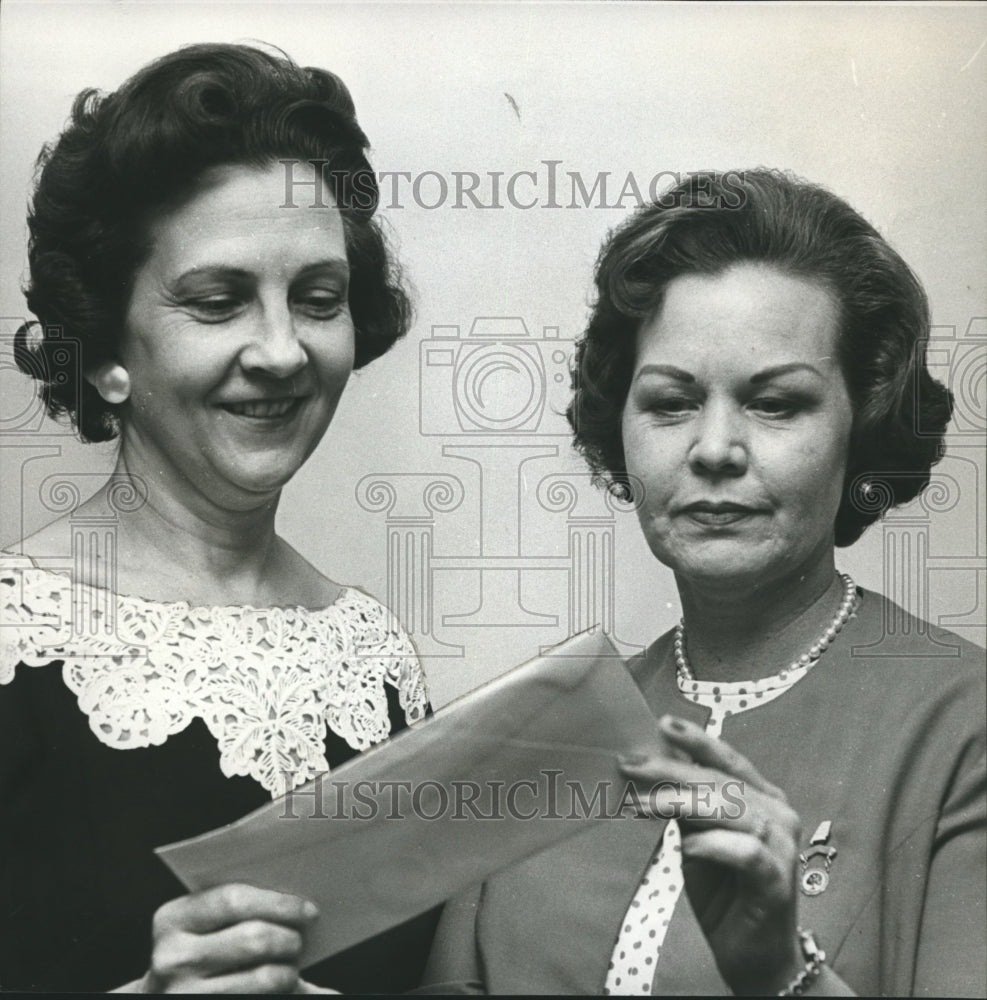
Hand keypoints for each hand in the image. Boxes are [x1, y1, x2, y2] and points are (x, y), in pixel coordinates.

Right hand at [143, 883, 318, 992]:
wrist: (169, 996)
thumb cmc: (198, 950)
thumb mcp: (201, 925)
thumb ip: (236, 906)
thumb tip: (300, 903)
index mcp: (173, 919)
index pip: (233, 900)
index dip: (278, 903)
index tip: (309, 910)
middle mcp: (172, 958)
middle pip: (253, 938)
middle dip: (289, 938)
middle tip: (300, 941)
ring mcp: (184, 993)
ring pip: (263, 977)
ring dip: (289, 971)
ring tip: (292, 967)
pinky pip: (258, 999)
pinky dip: (284, 991)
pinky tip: (288, 987)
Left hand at [620, 715, 803, 994]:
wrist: (752, 956)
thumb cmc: (724, 892)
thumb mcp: (697, 839)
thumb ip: (685, 806)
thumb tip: (650, 769)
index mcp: (761, 798)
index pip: (727, 760)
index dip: (697, 740)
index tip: (662, 724)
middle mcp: (777, 814)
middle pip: (720, 782)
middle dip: (670, 770)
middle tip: (630, 764)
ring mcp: (782, 846)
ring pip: (731, 810)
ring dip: (682, 803)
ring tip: (643, 804)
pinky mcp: (777, 881)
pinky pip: (746, 853)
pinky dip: (716, 845)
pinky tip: (689, 847)